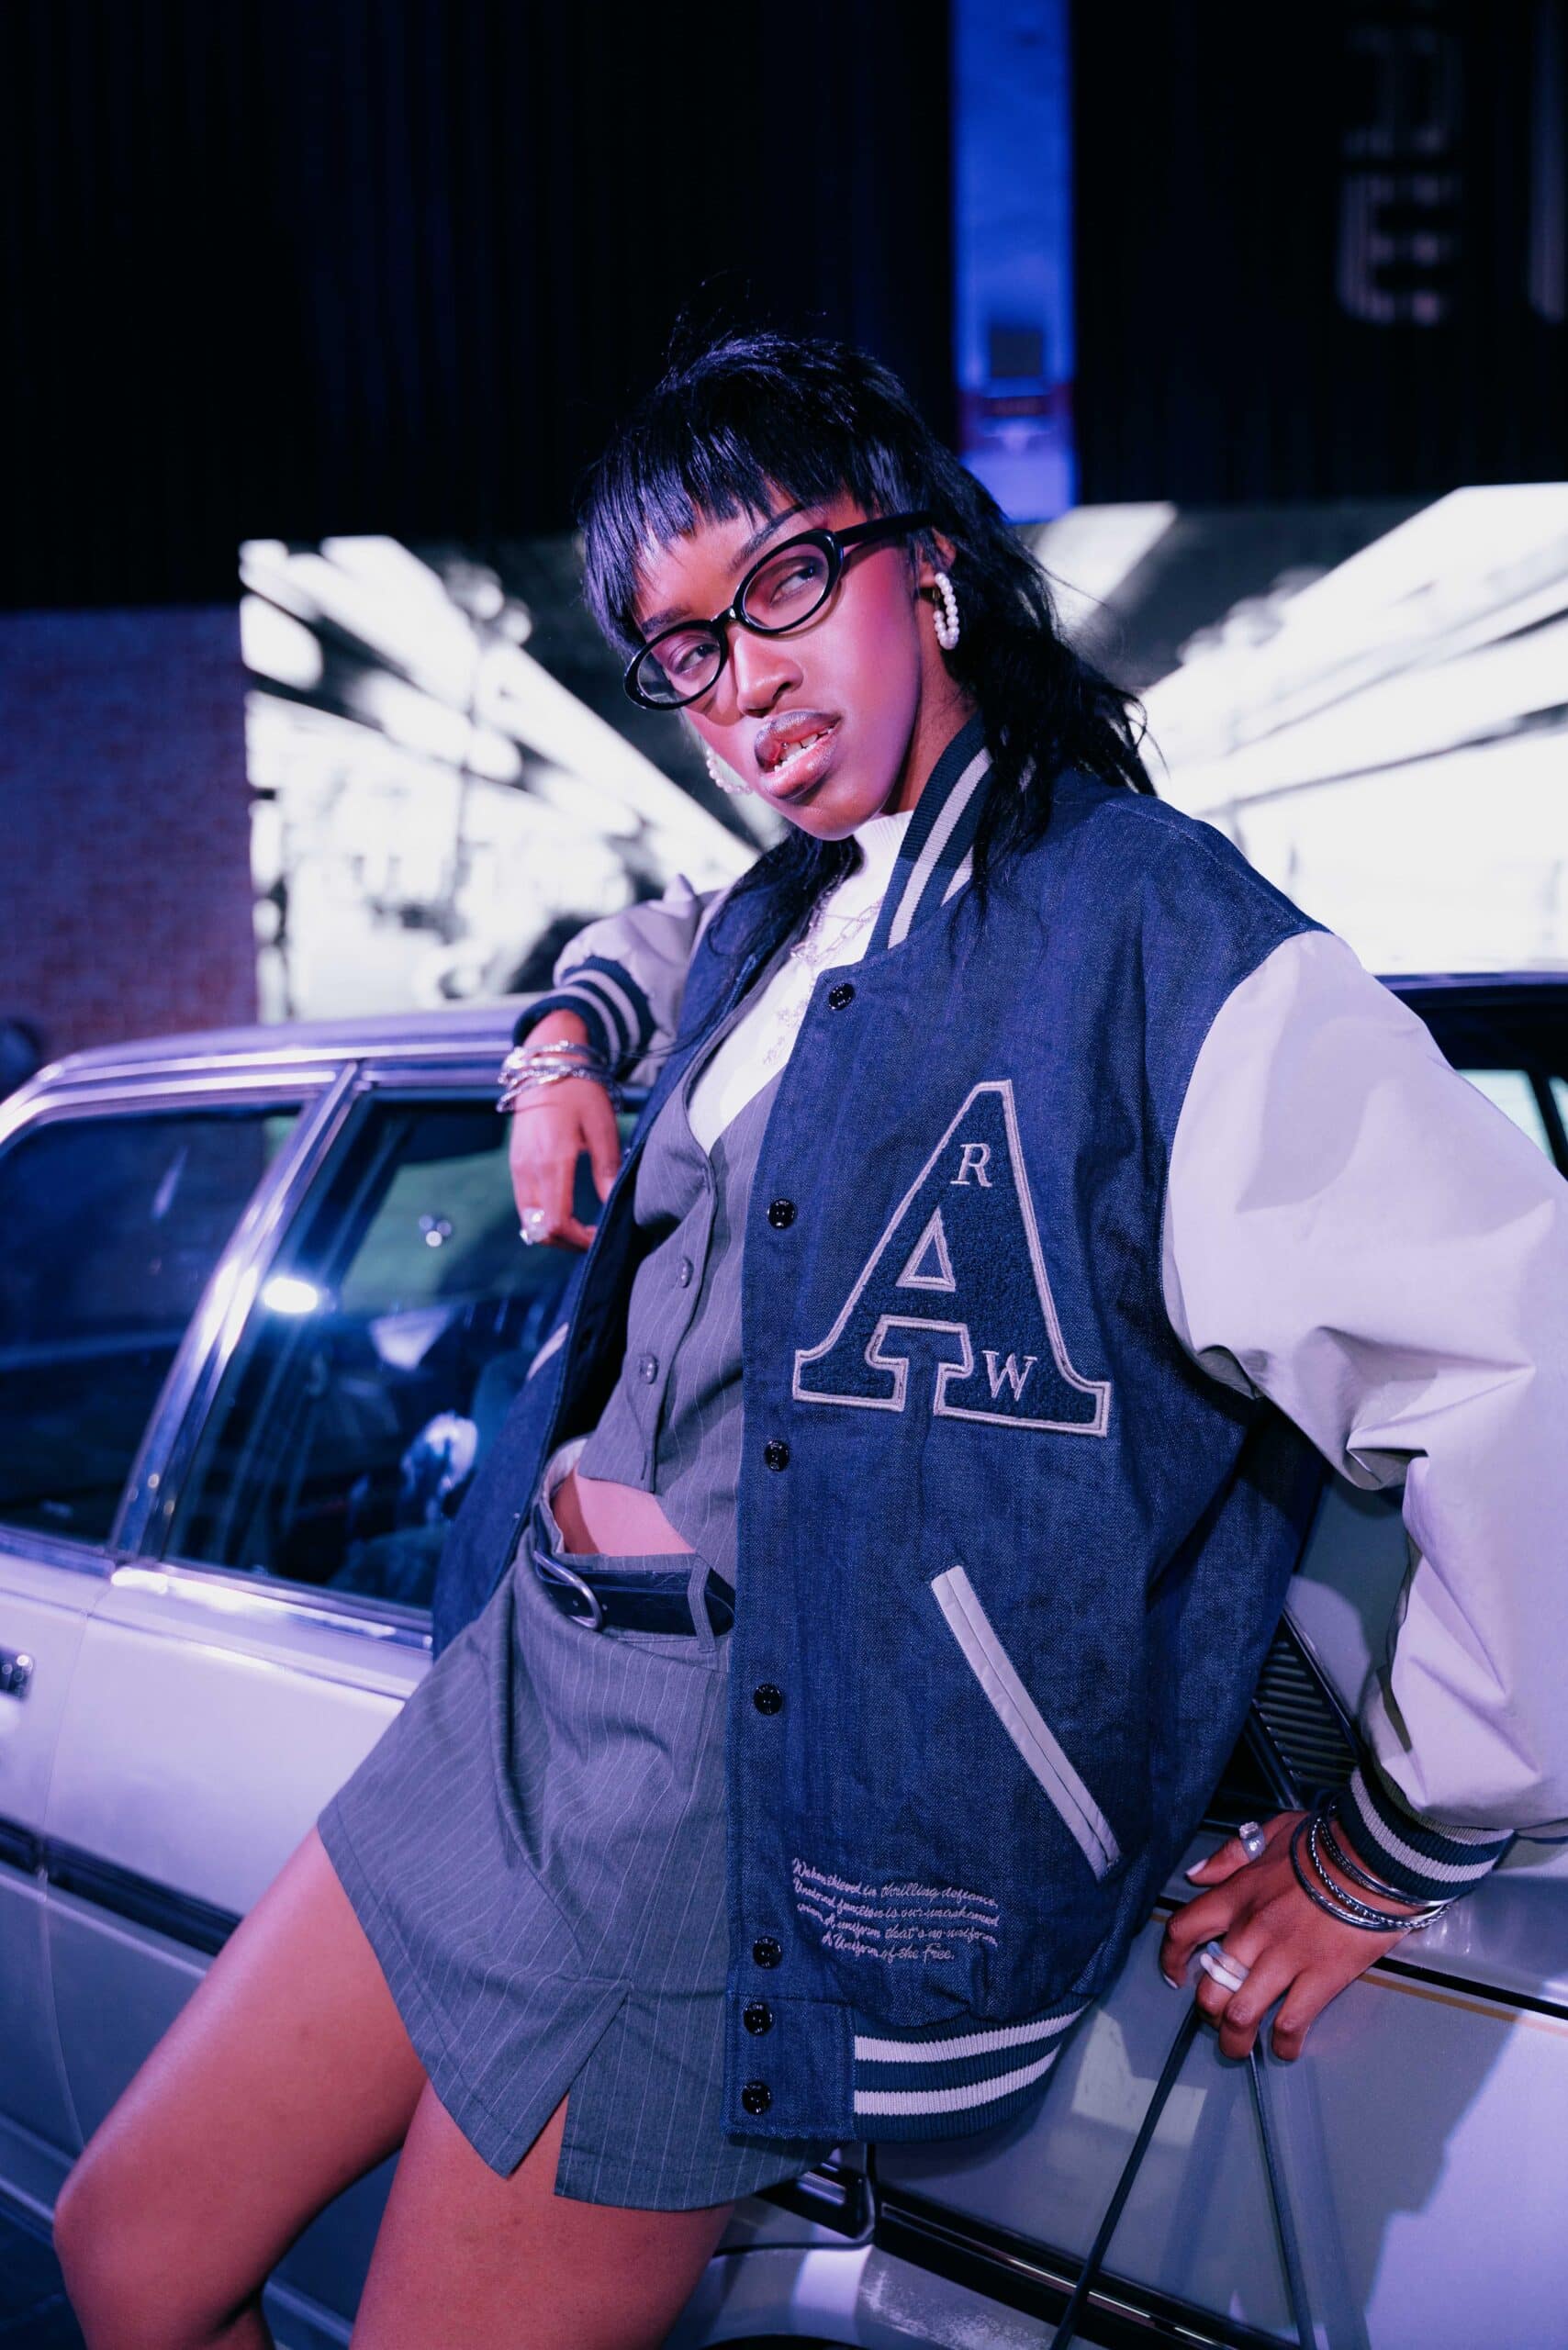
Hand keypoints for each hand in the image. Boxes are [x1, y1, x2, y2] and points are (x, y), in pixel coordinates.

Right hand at [505, 1013, 622, 1251]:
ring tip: (583, 1228)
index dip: (579, 1240)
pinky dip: (544, 1217)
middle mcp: (528, 1169)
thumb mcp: (603, 1127)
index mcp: (551, 1161)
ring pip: (529, 1222)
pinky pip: (525, 1204)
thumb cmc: (580, 1090)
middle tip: (595, 1237)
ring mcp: (517, 1167)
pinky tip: (568, 1210)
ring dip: (555, 1232)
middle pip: (539, 1230)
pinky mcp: (515, 1163)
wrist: (546, 1062)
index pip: (556, 1223)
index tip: (601, 1237)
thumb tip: (614, 1207)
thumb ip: (607, 1169)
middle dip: (568, 1242)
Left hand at [1159, 1812, 1428, 2060]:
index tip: (1173, 1976)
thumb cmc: (1326, 1841)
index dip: (1171, 1958)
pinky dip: (1283, 2044)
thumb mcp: (1271, 1832)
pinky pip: (1291, 2023)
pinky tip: (1285, 2049)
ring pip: (1241, 2014)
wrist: (1375, 1856)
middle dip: (1207, 2011)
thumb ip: (1231, 1855)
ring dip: (1235, 2039)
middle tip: (1217, 2018)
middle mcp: (1252, 1931)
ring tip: (1239, 2048)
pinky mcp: (1320, 1978)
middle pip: (1209, 1986)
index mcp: (1237, 1895)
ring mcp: (1284, 1958)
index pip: (1185, 1929)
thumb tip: (1197, 1874)